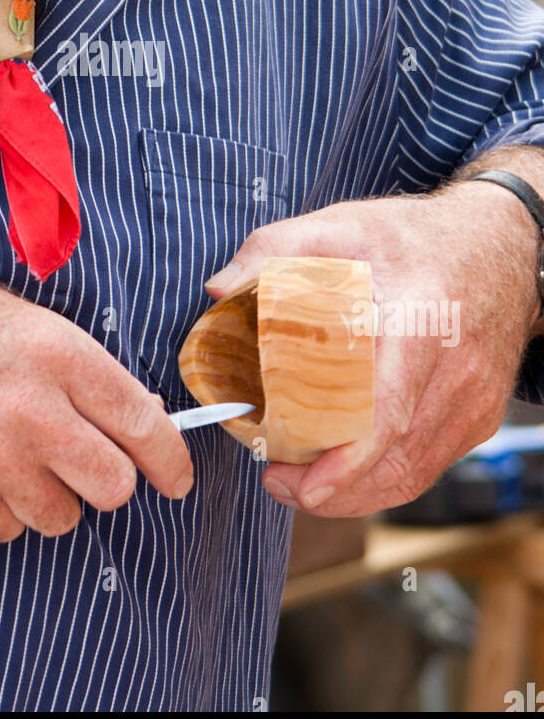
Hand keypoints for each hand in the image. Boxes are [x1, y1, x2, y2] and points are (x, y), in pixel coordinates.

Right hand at [0, 271, 191, 539]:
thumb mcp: (20, 319)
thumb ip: (80, 368)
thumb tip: (139, 414)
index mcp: (59, 352)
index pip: (142, 422)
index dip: (170, 459)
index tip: (176, 478)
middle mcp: (34, 408)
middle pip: (112, 486)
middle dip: (105, 482)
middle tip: (82, 467)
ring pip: (61, 517)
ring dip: (47, 498)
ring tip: (10, 458)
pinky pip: (7, 531)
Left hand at [204, 182, 539, 516]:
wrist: (501, 246)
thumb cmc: (416, 237)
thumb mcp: (343, 224)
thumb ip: (274, 249)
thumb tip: (218, 292)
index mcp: (421, 321)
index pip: (389, 411)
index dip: (348, 462)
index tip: (305, 484)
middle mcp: (457, 371)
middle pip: (396, 458)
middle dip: (335, 490)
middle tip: (279, 483)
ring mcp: (475, 401)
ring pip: (414, 474)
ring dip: (356, 494)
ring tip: (301, 486)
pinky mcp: (480, 417)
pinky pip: (430, 466)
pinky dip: (385, 481)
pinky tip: (345, 475)